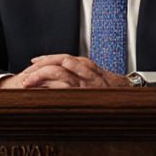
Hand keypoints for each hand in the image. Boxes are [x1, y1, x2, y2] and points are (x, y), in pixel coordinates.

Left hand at [0, 54, 130, 88]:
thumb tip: (58, 79)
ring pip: (60, 74)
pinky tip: (41, 92)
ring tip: (27, 83)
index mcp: (88, 65)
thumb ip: (80, 74)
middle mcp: (87, 71)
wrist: (129, 97)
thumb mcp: (95, 78)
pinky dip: (52, 89)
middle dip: (39, 68)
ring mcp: (87, 83)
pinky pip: (66, 89)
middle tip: (26, 75)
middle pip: (58, 63)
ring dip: (41, 78)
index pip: (63, 57)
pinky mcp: (86, 94)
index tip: (33, 62)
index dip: (47, 59)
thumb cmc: (111, 90)